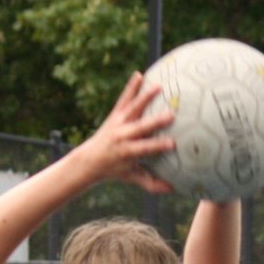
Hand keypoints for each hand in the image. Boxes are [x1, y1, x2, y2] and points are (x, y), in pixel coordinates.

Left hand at [76, 73, 174, 190]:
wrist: (89, 160)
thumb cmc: (115, 170)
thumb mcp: (132, 178)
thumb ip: (152, 184)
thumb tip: (173, 189)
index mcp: (127, 152)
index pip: (144, 149)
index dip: (157, 146)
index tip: (172, 143)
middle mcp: (122, 136)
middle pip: (140, 128)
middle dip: (154, 122)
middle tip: (170, 115)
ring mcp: (118, 123)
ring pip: (132, 108)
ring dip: (144, 97)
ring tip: (158, 86)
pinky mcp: (115, 115)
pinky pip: (123, 99)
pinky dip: (131, 87)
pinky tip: (139, 74)